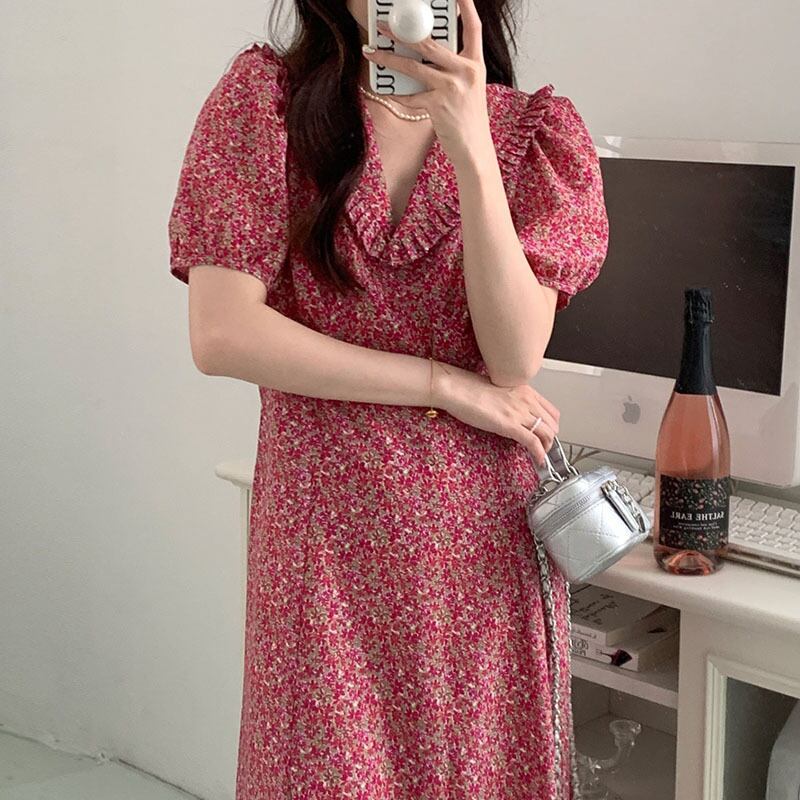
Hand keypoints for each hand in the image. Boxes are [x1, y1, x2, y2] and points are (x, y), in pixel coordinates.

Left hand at [361, 0, 493, 169]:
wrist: (474, 149)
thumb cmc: (469, 119)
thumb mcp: (469, 88)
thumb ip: (454, 69)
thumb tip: (426, 55)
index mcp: (476, 64)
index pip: (473, 27)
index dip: (465, 6)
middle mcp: (465, 72)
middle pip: (429, 43)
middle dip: (402, 32)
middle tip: (382, 25)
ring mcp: (452, 88)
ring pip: (413, 66)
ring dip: (389, 58)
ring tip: (371, 51)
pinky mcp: (438, 105)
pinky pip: (410, 96)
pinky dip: (397, 94)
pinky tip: (386, 90)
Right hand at [432, 361, 559, 466]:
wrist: (456, 388)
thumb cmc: (469, 388)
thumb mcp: (498, 390)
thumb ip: (511, 400)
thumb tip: (512, 413)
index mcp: (524, 390)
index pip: (551, 410)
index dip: (553, 425)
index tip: (549, 433)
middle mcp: (526, 400)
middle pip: (552, 423)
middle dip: (551, 438)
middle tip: (545, 447)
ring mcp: (519, 412)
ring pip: (547, 433)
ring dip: (547, 447)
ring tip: (542, 455)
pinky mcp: (509, 425)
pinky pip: (533, 442)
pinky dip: (539, 454)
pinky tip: (538, 460)